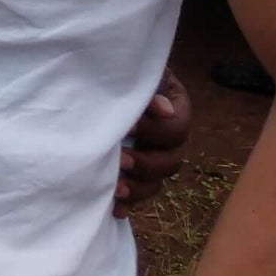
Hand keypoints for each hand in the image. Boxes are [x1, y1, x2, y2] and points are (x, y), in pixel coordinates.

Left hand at [114, 67, 191, 217]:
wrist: (98, 74)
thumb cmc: (118, 67)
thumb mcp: (133, 70)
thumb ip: (147, 86)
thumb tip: (164, 108)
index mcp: (176, 107)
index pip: (178, 128)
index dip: (156, 131)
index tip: (128, 128)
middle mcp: (169, 137)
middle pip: (171, 162)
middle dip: (145, 164)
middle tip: (119, 160)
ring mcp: (154, 156)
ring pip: (157, 183)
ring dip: (137, 188)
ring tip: (115, 189)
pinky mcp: (135, 171)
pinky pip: (138, 194)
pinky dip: (127, 203)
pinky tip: (114, 209)